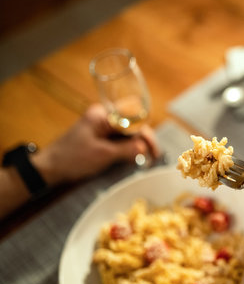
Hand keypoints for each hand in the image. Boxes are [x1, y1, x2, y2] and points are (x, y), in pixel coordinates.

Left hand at [32, 104, 158, 185]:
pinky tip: (135, 158)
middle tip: (154, 157)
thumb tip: (145, 148)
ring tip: (147, 160)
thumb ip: (127, 149)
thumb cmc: (72, 159)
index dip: (146, 134)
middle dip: (144, 140)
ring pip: (127, 133)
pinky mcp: (99, 136)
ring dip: (137, 145)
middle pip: (132, 124)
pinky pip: (119, 139)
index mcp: (103, 115)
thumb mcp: (103, 154)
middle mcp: (103, 117)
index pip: (134, 118)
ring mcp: (101, 127)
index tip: (154, 150)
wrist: (49, 168)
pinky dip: (128, 148)